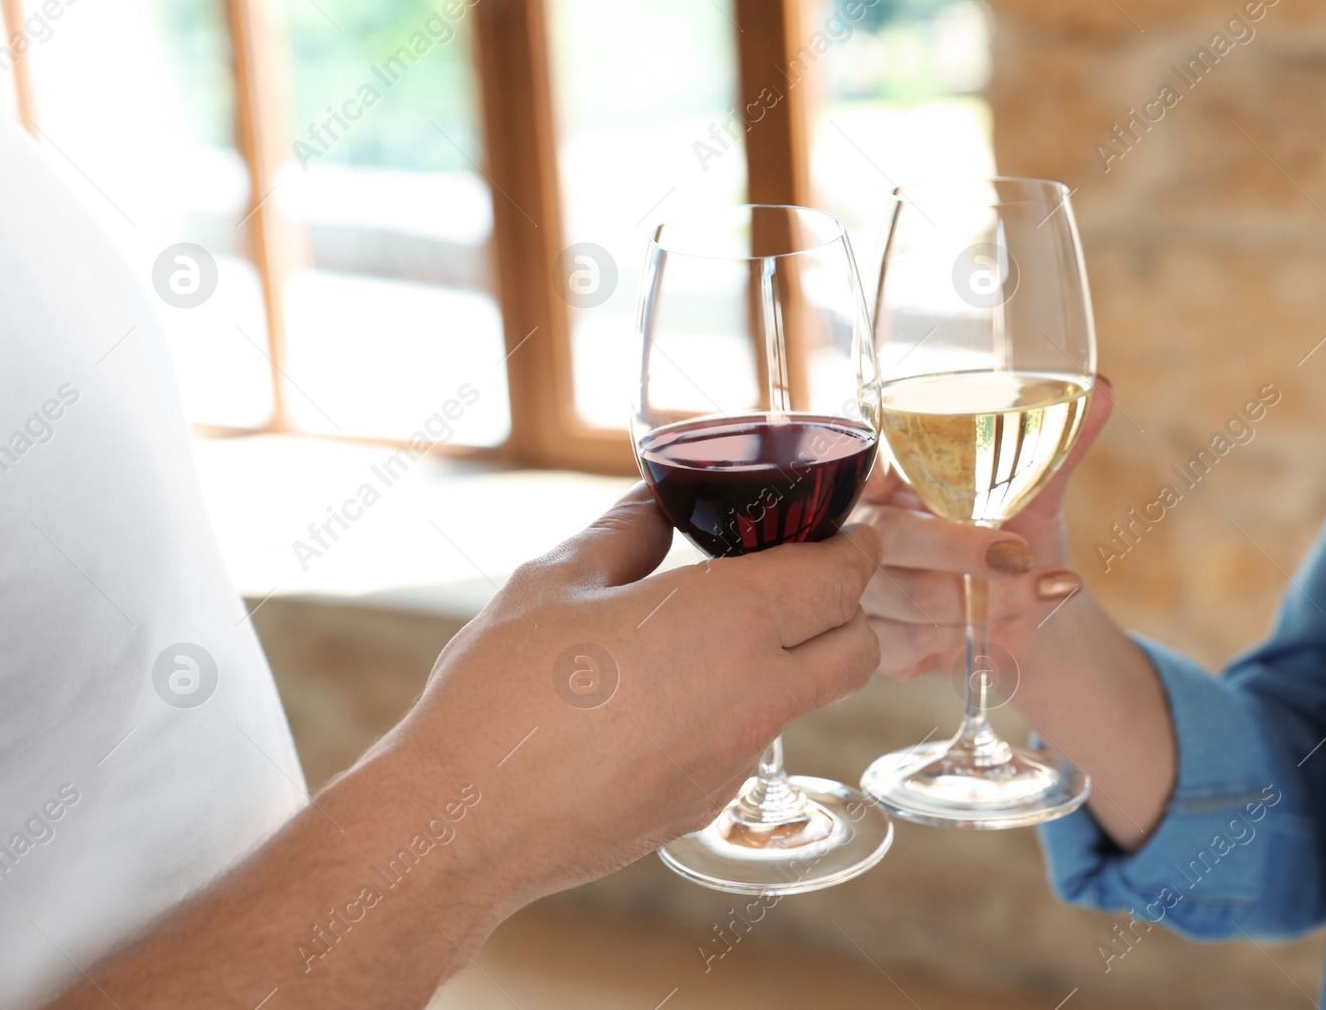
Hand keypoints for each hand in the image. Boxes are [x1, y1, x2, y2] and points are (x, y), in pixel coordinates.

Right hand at [386, 484, 882, 912]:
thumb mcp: (558, 580)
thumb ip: (626, 532)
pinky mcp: (707, 805)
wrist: (466, 820)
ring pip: (808, 699)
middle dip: (851, 607)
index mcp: (732, 622)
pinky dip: (737, 711)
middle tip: (804, 578)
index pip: (843, 577)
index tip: (845, 530)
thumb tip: (657, 504)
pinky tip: (666, 698)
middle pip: (859, 648)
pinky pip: (748, 743)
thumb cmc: (504, 690)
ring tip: (724, 633)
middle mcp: (756, 694)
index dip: (855, 546)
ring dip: (796, 661)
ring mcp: (736, 759)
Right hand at [853, 377, 1114, 680]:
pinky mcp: (872, 641)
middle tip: (1020, 553)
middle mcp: (861, 529)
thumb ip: (1058, 445)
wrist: (1027, 616)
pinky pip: (907, 643)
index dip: (872, 470)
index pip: (860, 465)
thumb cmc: (1017, 538)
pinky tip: (995, 631)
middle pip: (888, 536)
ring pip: (907, 595)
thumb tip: (1101, 391)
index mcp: (884, 478)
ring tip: (1040, 590)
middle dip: (957, 548)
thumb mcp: (1034, 494)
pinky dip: (962, 636)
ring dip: (982, 597)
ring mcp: (859, 588)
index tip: (896, 473)